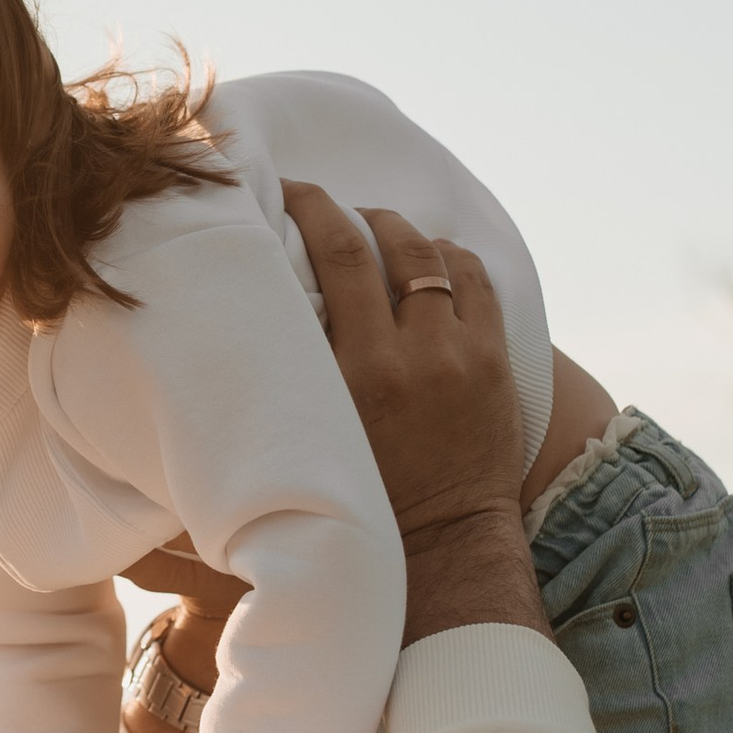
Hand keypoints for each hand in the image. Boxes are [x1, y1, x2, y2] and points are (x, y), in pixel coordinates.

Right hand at [279, 187, 547, 641]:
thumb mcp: (311, 436)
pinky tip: (427, 260)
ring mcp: (459, 354)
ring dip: (399, 231)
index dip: (310, 206)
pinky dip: (448, 258)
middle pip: (380, 242)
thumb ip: (285, 380)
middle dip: (347, 210)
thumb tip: (239, 325)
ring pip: (431, 254)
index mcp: (353, 373)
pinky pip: (475, 280)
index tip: (286, 189)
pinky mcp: (494, 361)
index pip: (334, 255)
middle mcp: (409, 353)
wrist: (442, 542)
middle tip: (323, 202)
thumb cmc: (360, 497)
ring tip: (376, 229)